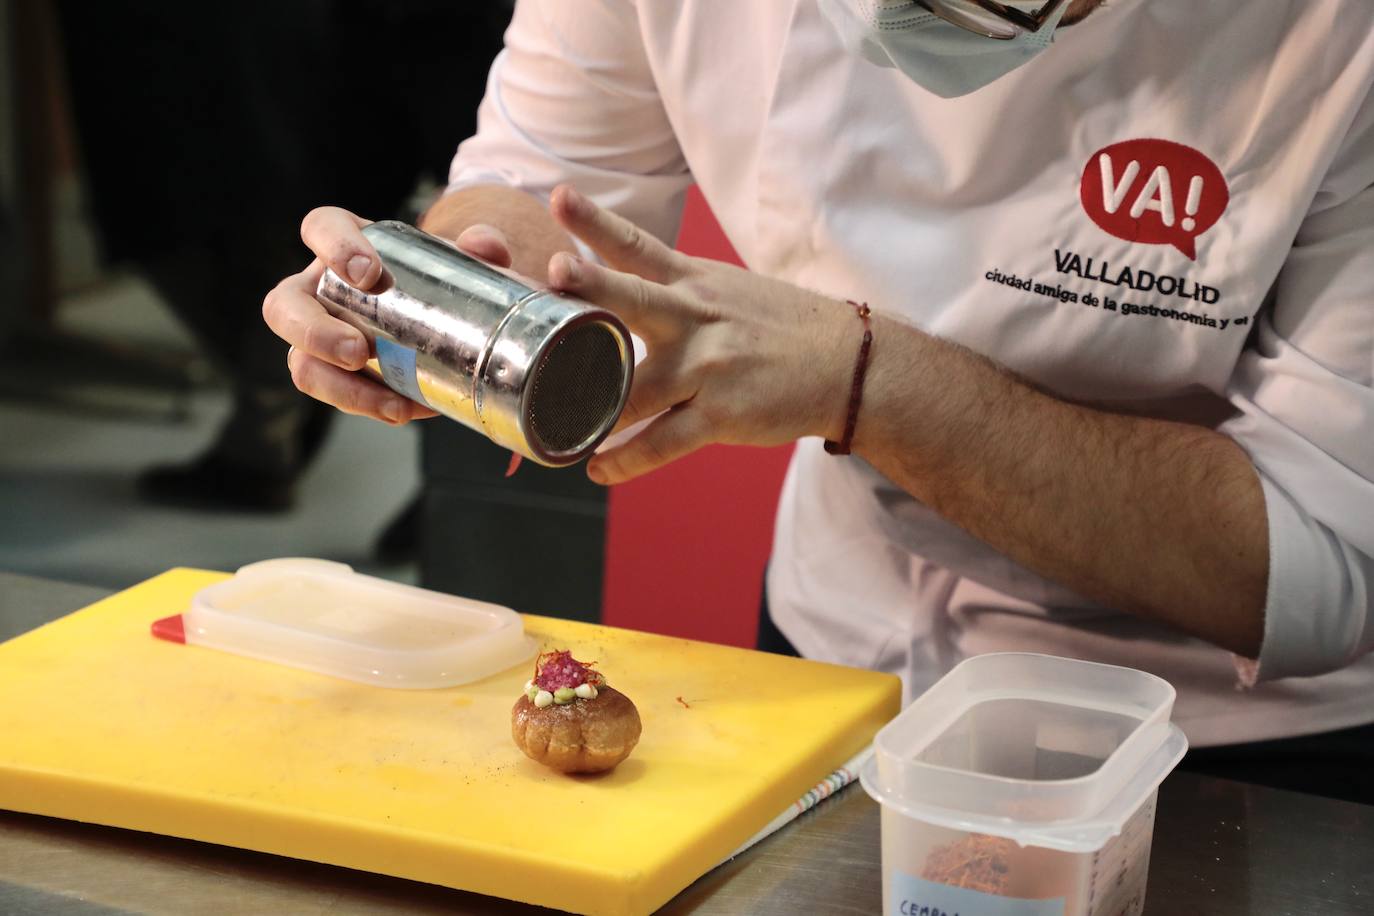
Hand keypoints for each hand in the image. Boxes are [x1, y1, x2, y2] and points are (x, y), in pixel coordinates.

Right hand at [261, 207, 513, 424]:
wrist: (446, 315)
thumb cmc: (439, 277)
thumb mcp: (462, 260)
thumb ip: (480, 247)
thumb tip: (486, 246)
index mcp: (344, 241)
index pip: (321, 227)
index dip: (334, 247)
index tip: (369, 275)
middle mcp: (318, 287)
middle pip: (284, 305)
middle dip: (315, 332)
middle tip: (359, 352)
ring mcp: (318, 333)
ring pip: (300, 362)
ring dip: (339, 387)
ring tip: (390, 404)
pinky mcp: (333, 372)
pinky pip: (333, 393)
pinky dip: (369, 405)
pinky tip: (407, 410)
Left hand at [543, 185, 857, 484]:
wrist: (846, 364)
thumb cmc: (778, 328)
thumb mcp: (726, 290)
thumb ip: (673, 288)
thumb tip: (616, 292)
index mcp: (693, 282)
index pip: (636, 245)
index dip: (595, 222)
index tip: (559, 198)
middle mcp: (694, 317)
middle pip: (634, 298)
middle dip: (592, 285)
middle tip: (555, 271)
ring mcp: (705, 366)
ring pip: (636, 385)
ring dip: (590, 403)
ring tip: (547, 419)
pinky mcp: (720, 413)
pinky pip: (662, 440)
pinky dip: (626, 459)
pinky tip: (598, 468)